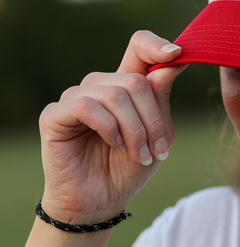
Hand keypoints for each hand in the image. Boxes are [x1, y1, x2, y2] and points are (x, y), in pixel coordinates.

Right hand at [39, 31, 185, 223]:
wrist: (102, 201)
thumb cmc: (130, 165)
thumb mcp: (158, 131)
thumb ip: (161, 96)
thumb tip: (175, 58)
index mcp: (126, 83)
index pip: (138, 46)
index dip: (156, 45)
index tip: (177, 54)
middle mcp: (100, 84)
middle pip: (135, 80)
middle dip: (153, 119)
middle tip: (159, 150)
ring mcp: (76, 97)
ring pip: (115, 95)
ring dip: (135, 130)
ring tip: (141, 155)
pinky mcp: (55, 114)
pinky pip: (86, 106)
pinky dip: (108, 127)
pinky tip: (114, 144)